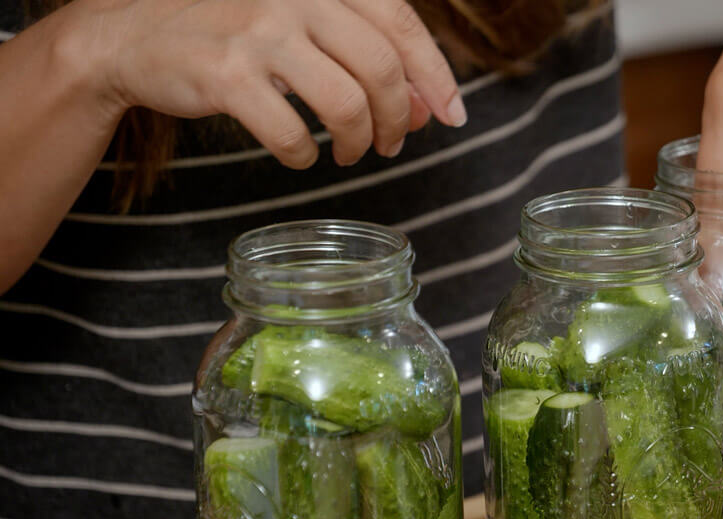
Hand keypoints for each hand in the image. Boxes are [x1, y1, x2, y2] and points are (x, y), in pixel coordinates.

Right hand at [70, 0, 465, 167]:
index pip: (401, 25)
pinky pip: (291, 134)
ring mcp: (260, 33)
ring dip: (359, 141)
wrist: (136, 36)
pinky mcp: (227, 75)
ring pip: (346, 104)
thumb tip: (429, 110)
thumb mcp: (305, 29)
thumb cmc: (235, 34)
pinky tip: (299, 156)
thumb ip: (365, 60)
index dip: (437, 76)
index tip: (454, 116)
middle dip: (400, 118)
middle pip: (381, 69)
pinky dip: (303, 156)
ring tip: (351, 154)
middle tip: (393, 144)